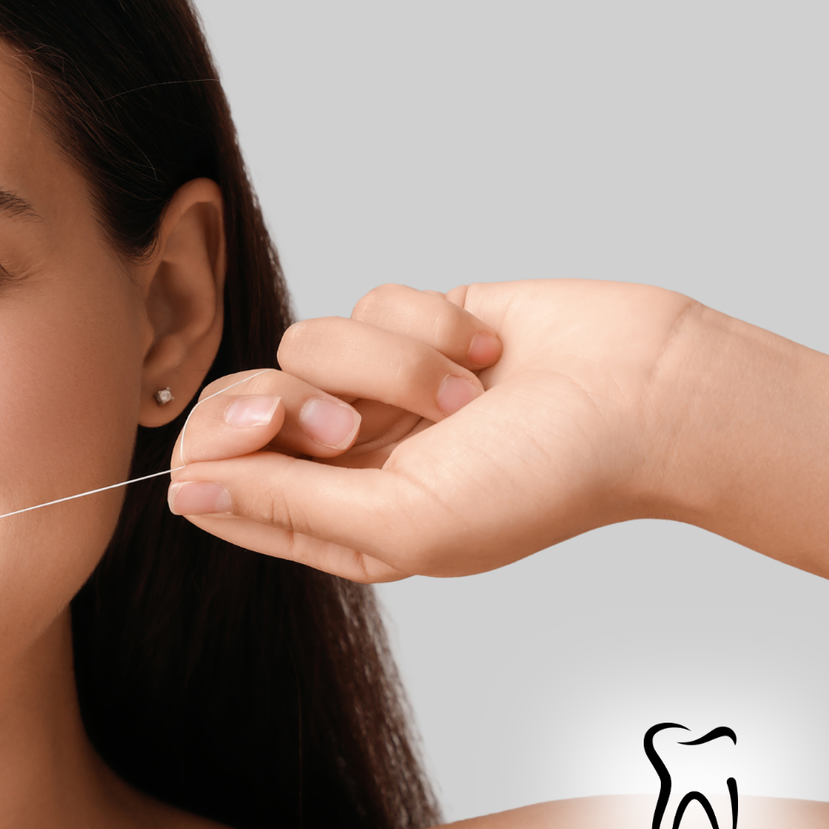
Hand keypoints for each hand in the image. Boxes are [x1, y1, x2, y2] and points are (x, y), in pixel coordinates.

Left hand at [167, 281, 699, 581]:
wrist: (647, 395)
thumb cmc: (540, 479)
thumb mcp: (401, 520)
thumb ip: (283, 503)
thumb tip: (181, 490)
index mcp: (334, 525)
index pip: (217, 482)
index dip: (220, 448)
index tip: (272, 427)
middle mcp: (346, 459)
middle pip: (240, 405)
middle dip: (288, 400)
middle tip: (348, 420)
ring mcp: (376, 390)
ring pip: (306, 343)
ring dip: (389, 364)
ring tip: (463, 396)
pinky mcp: (411, 328)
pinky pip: (366, 302)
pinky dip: (428, 325)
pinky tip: (485, 354)